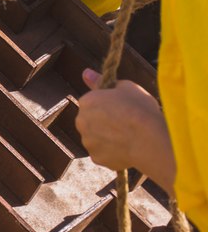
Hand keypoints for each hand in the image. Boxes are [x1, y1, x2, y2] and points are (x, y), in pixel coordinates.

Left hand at [76, 68, 175, 188]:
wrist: (150, 140)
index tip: (122, 109)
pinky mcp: (97, 158)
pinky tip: (127, 149)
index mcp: (86, 101)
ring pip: (96, 138)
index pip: (92, 102)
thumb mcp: (126, 87)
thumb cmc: (140, 110)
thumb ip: (102, 81)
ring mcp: (88, 142)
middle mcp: (81, 121)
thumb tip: (86, 72)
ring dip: (107, 138)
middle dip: (104, 122)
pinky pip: (104, 154)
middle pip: (91, 121)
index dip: (108, 105)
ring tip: (129, 138)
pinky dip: (112, 153)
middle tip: (126, 124)